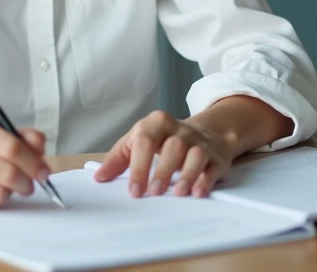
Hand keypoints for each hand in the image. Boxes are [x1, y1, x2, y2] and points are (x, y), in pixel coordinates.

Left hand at [92, 110, 235, 198]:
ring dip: (187, 174)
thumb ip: (119, 158)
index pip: (145, 141)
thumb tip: (100, 177)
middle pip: (172, 146)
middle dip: (163, 170)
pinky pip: (212, 167)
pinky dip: (206, 180)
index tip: (134, 190)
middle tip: (154, 192)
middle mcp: (180, 131)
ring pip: (195, 154)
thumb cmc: (165, 139)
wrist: (208, 132)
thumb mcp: (139, 140)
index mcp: (156, 123)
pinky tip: (198, 192)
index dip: (139, 166)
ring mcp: (200, 143)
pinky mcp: (216, 157)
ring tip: (178, 193)